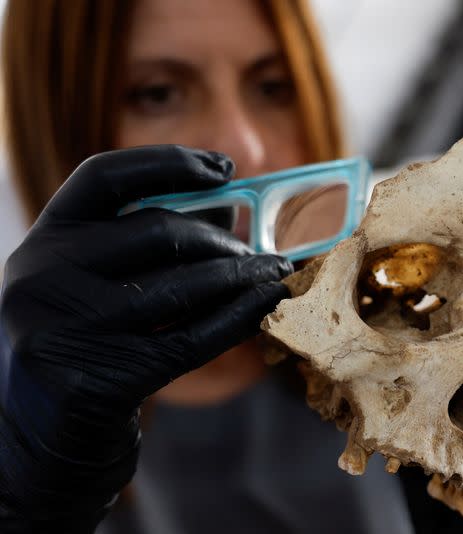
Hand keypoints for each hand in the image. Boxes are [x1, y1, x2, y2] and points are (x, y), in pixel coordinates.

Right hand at [0, 146, 291, 531]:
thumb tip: (229, 207)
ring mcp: (63, 328)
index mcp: (43, 240)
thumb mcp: (95, 287)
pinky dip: (239, 317)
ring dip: (241, 278)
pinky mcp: (96, 378)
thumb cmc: (86, 349)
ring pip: (182, 286)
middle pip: (158, 230)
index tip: (225, 168)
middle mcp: (41, 274)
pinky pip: (192, 338)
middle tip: (259, 254)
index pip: (105, 176)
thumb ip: (146, 246)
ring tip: (274, 274)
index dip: (169, 162)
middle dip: (222, 240)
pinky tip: (266, 305)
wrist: (41, 442)